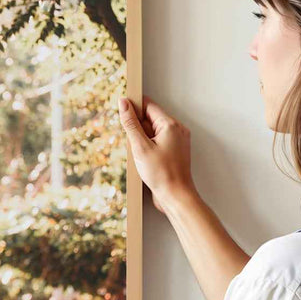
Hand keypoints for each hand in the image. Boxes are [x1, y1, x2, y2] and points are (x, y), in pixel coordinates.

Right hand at [117, 95, 196, 213]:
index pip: (149, 106)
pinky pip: (158, 142)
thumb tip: (124, 103)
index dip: (134, 108)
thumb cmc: (161, 174)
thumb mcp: (140, 147)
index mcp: (170, 125)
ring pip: (154, 132)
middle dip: (138, 129)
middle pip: (151, 119)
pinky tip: (145, 160)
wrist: (176, 196)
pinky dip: (149, 148)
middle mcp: (177, 130)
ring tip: (141, 156)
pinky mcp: (175, 151)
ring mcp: (177, 141)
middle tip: (134, 145)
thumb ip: (131, 123)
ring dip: (142, 140)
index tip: (123, 114)